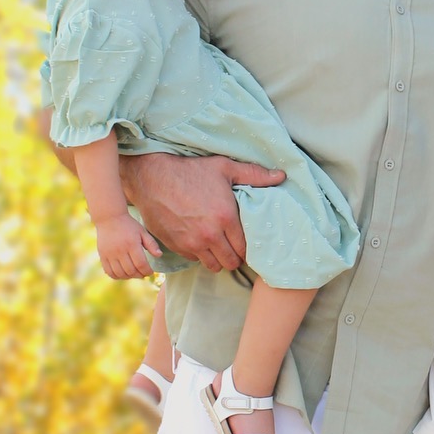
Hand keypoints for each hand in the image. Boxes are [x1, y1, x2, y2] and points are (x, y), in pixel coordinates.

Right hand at [96, 212, 161, 279]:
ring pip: (120, 273)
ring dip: (129, 277)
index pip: (141, 264)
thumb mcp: (142, 232)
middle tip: (143, 274)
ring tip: (134, 274)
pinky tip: (123, 274)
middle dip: (139, 275)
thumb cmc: (128, 225)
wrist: (109, 219)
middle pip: (131, 271)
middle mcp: (120, 250)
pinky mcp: (103, 256)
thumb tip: (159, 255)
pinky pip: (109, 272)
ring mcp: (110, 254)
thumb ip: (151, 244)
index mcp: (132, 244)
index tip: (150, 272)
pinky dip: (117, 276)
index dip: (147, 271)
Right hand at [121, 153, 284, 272]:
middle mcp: (209, 235)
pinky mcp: (176, 246)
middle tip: (233, 246)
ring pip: (213, 266)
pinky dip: (199, 255)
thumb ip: (254, 174)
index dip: (247, 247)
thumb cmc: (190, 170)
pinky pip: (194, 260)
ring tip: (218, 246)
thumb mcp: (224, 167)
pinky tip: (200, 241)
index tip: (245, 241)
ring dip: (218, 259)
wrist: (152, 177)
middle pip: (231, 262)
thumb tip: (281, 176)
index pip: (245, 248)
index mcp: (225, 218)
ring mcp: (191, 243)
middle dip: (234, 256)